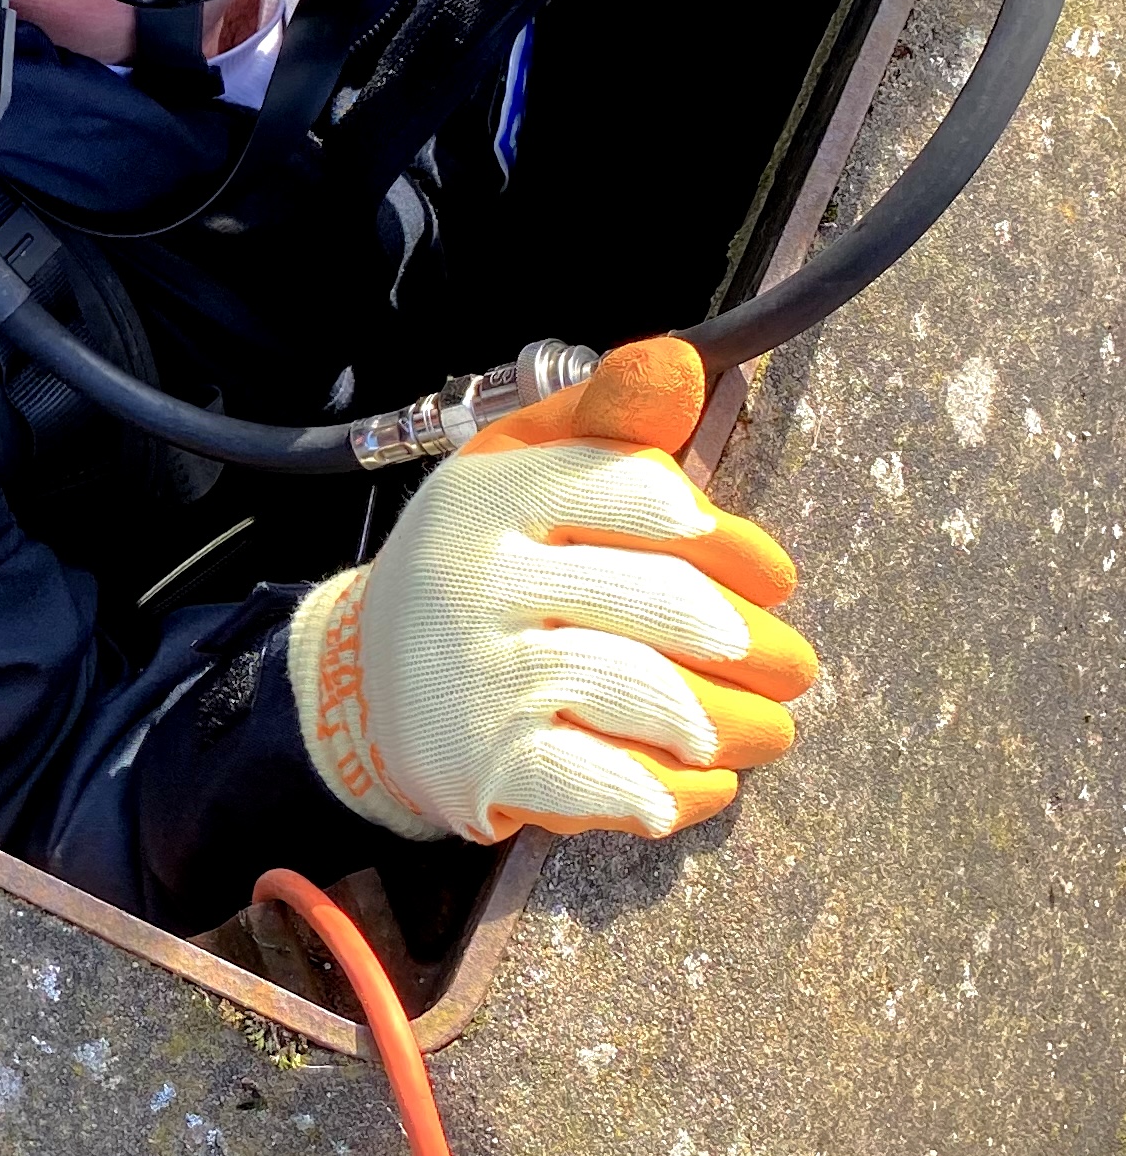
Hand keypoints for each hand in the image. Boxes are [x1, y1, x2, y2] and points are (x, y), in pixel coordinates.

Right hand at [287, 337, 815, 846]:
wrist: (363, 682)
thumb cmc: (482, 567)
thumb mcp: (525, 468)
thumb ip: (608, 417)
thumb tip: (682, 365)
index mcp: (492, 492)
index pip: (642, 496)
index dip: (729, 541)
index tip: (770, 577)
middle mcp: (476, 578)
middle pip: (662, 603)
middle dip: (751, 645)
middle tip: (792, 671)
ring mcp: (475, 677)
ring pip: (645, 695)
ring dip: (732, 723)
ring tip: (767, 731)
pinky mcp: (481, 766)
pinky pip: (606, 782)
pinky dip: (674, 790)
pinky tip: (702, 784)